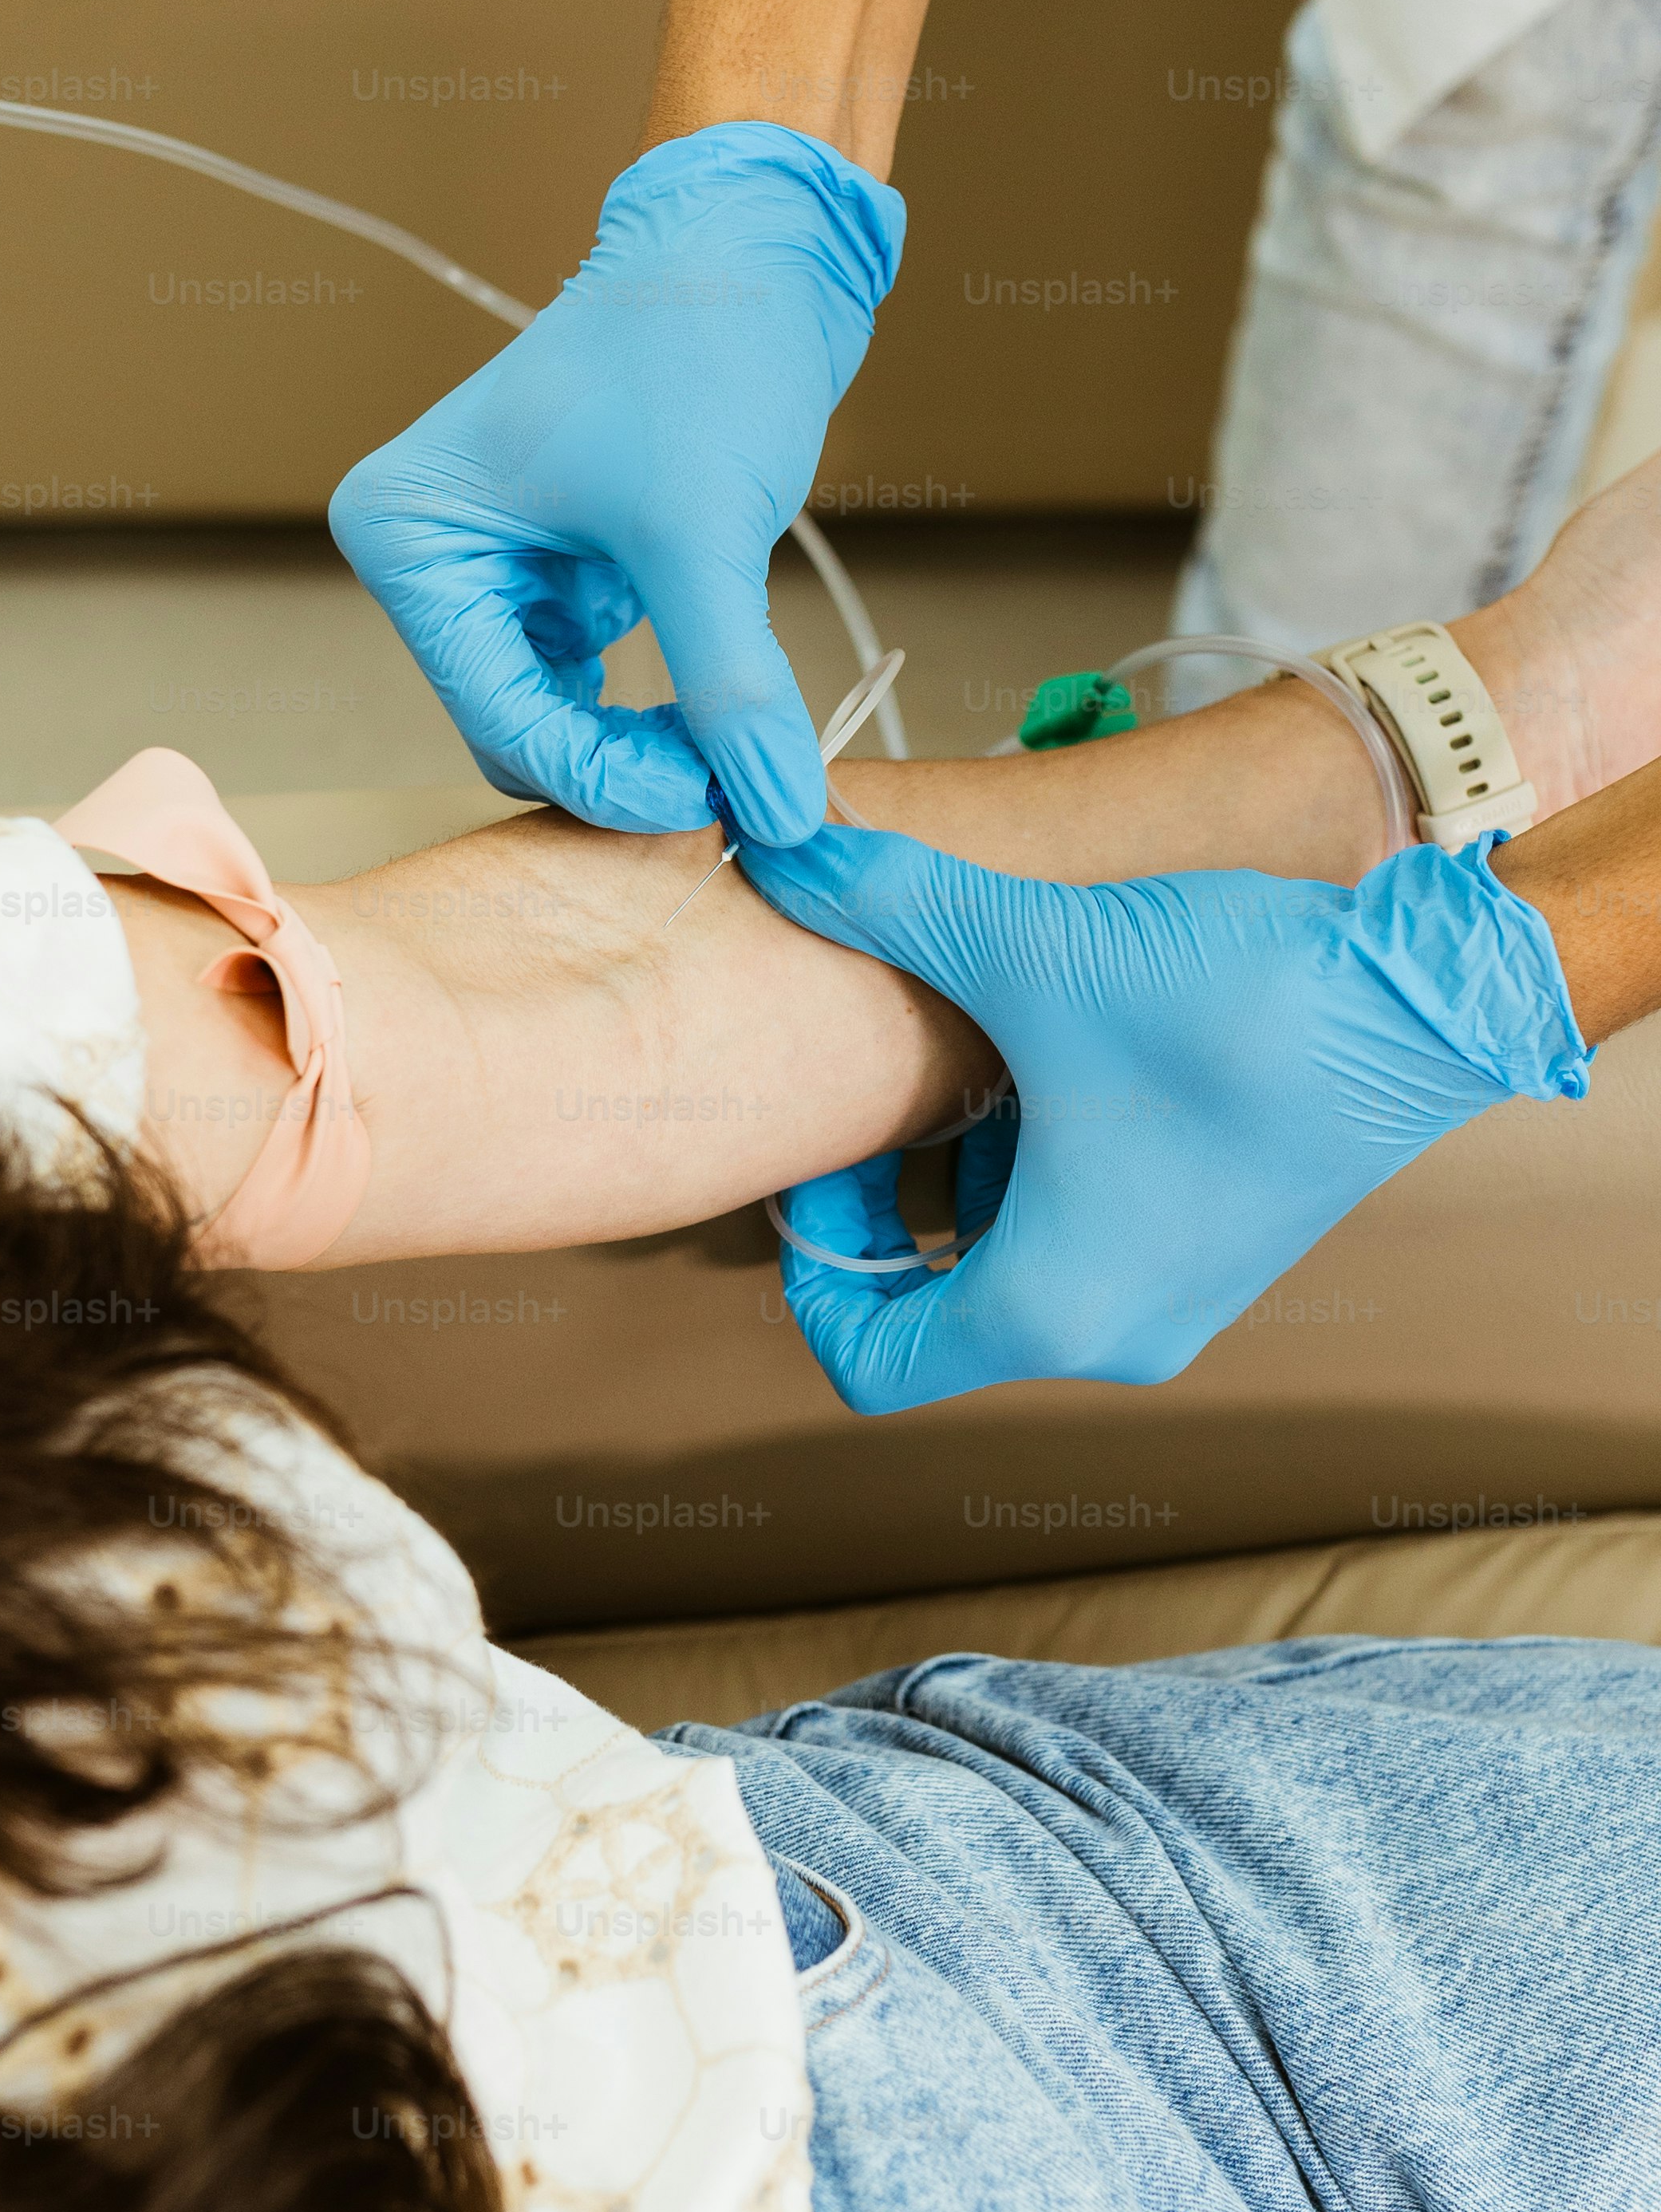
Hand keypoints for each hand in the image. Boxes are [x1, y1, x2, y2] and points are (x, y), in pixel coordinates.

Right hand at [329, 123, 903, 844]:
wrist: (753, 245)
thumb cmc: (697, 343)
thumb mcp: (706, 531)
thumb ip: (733, 689)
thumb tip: (777, 812)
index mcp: (410, 538)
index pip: (499, 720)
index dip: (604, 781)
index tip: (710, 803)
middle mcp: (432, 559)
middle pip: (517, 732)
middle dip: (619, 769)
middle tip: (730, 781)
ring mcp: (493, 569)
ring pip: (556, 721)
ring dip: (639, 748)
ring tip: (734, 742)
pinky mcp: (560, 572)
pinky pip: (592, 686)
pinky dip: (653, 713)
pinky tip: (722, 710)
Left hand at [737, 826, 1589, 1412]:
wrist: (1424, 999)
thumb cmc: (1238, 1008)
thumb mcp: (1031, 947)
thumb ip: (891, 903)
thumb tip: (787, 849)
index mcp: (1050, 1309)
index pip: (869, 1362)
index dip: (813, 1271)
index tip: (815, 1167)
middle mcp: (1114, 1330)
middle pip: (936, 1305)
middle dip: (887, 1198)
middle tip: (875, 1087)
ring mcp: (1177, 1292)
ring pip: (1014, 1255)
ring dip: (970, 1166)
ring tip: (973, 1044)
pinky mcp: (1220, 1241)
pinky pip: (1087, 1226)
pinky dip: (1045, 1155)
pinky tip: (1058, 1042)